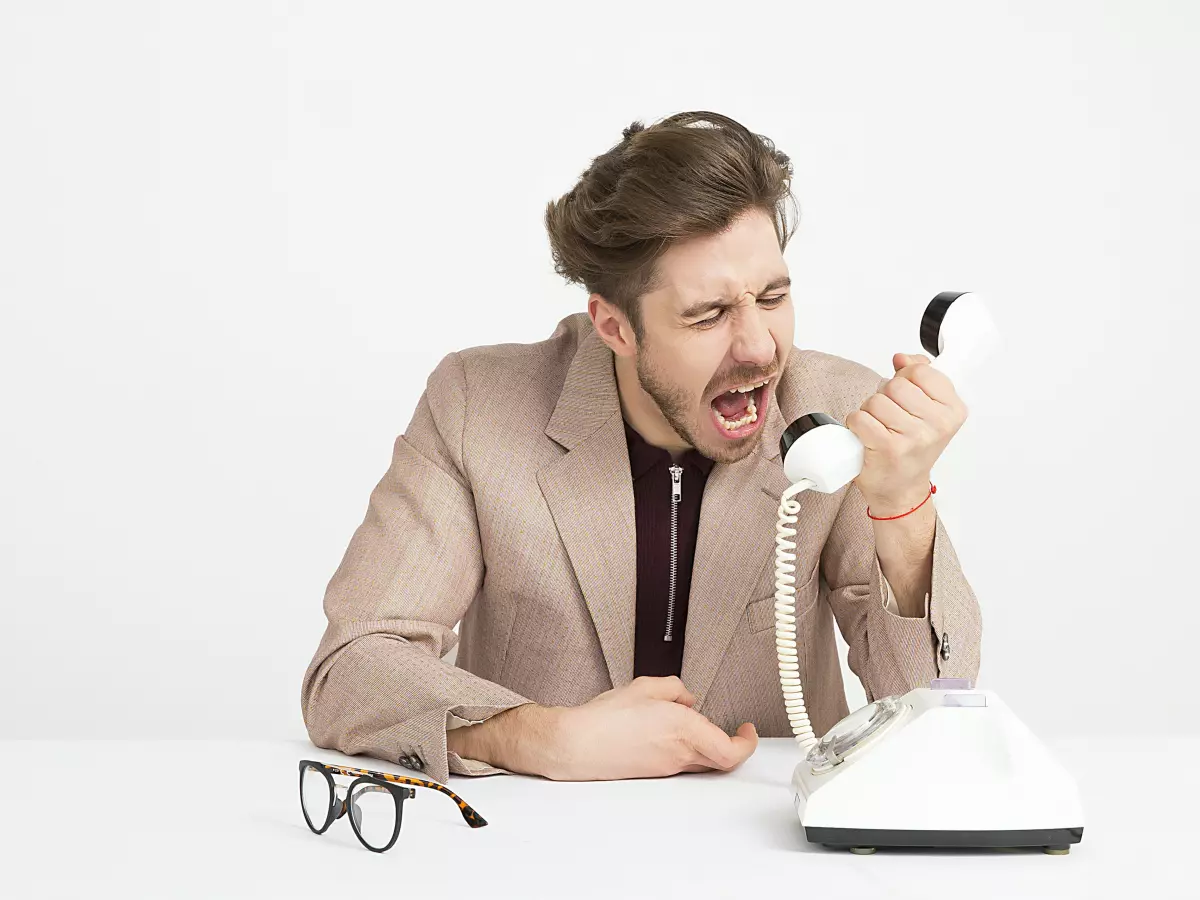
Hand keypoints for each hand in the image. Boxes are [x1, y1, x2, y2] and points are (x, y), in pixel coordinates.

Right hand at [544, 676, 757, 780]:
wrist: (577, 745)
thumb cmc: (605, 719)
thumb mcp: (645, 686)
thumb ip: (674, 688)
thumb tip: (686, 698)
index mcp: (684, 730)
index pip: (731, 750)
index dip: (747, 743)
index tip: (748, 730)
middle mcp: (680, 754)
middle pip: (722, 759)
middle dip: (731, 743)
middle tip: (734, 730)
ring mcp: (667, 767)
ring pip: (702, 761)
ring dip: (707, 744)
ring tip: (692, 722)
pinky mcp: (654, 773)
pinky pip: (682, 762)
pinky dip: (685, 748)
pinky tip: (667, 732)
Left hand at [845, 352, 967, 513]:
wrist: (901, 488)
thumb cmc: (912, 448)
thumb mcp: (927, 411)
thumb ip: (919, 377)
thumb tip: (902, 358)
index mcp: (953, 410)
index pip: (921, 371)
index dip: (905, 378)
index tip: (906, 395)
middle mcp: (938, 424)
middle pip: (895, 385)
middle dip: (885, 397)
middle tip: (889, 417)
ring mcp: (913, 437)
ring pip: (875, 401)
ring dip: (869, 412)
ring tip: (879, 428)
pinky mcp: (888, 448)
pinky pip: (860, 418)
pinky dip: (856, 425)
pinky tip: (867, 436)